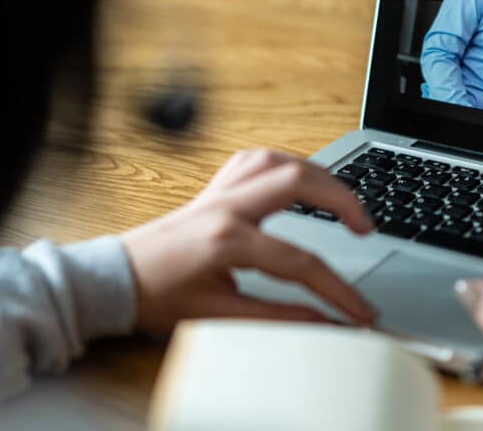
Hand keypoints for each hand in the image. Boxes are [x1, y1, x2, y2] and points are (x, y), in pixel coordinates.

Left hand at [122, 149, 377, 331]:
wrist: (116, 279)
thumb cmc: (160, 297)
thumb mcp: (221, 314)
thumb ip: (279, 317)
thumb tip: (324, 323)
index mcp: (227, 239)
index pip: (299, 261)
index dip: (337, 288)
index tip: (360, 309)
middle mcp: (226, 205)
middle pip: (298, 180)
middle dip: (342, 198)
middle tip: (365, 226)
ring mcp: (220, 190)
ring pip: (280, 159)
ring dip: (317, 173)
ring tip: (342, 199)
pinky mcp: (215, 186)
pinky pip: (257, 159)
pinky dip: (286, 164)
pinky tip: (299, 179)